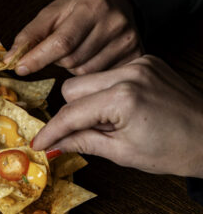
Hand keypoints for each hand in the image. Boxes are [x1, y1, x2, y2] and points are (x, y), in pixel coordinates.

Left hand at [6, 0, 141, 75]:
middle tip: (62, 46)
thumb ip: (30, 35)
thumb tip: (9, 59)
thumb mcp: (52, 11)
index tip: (20, 68)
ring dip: (73, 66)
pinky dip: (90, 72)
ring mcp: (128, 41)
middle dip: (58, 59)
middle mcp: (114, 24)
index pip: (61, 42)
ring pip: (85, 72)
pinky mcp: (137, 55)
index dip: (38, 58)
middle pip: (72, 60)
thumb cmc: (80, 5)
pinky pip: (102, 76)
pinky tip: (93, 56)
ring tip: (79, 49)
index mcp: (91, 8)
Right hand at [31, 56, 202, 177]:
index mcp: (123, 98)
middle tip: (90, 132)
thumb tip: (54, 144)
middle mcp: (130, 74)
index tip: (39, 143)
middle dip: (73, 112)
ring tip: (112, 121)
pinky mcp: (146, 61)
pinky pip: (110, 74)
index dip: (52, 131)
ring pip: (89, 79)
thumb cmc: (175, 150)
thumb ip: (83, 142)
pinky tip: (124, 108)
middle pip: (72, 88)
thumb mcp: (122, 153)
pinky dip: (108, 90)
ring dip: (90, 101)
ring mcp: (139, 64)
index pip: (71, 113)